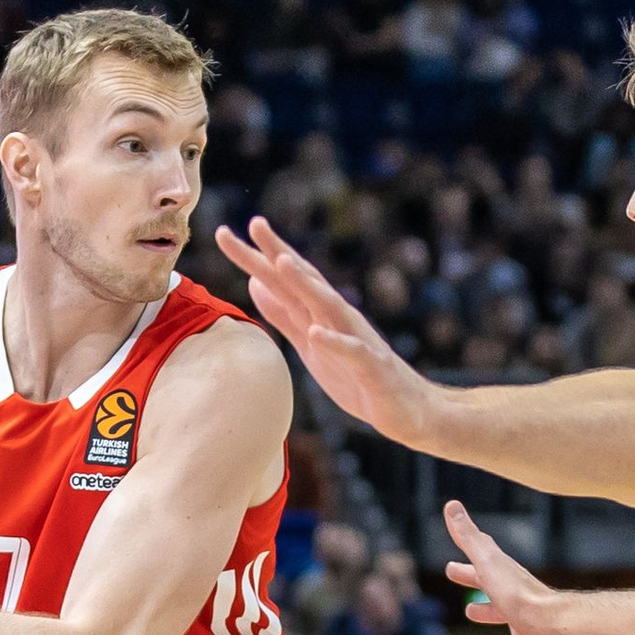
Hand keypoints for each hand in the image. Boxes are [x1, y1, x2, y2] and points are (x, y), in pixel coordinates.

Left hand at [215, 218, 435, 446]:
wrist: (407, 410)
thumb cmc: (357, 377)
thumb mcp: (311, 344)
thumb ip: (285, 315)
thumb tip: (254, 283)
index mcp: (321, 315)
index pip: (287, 281)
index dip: (259, 257)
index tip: (227, 233)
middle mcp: (339, 319)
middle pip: (304, 283)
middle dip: (278, 255)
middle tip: (254, 225)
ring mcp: (357, 341)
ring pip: (329, 308)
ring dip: (306, 285)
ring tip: (281, 263)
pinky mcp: (372, 369)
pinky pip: (353, 353)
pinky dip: (335, 342)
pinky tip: (316, 333)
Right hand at [444, 500, 568, 634]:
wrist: (551, 624)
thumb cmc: (517, 592)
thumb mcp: (487, 560)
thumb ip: (468, 536)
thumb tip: (451, 505)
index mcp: (501, 573)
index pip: (480, 557)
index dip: (465, 551)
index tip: (451, 545)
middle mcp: (511, 593)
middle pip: (487, 582)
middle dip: (471, 577)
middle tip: (454, 572)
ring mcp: (519, 618)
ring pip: (499, 614)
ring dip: (485, 612)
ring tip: (471, 612)